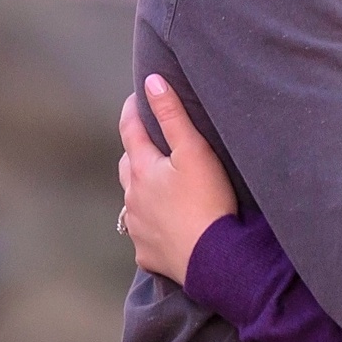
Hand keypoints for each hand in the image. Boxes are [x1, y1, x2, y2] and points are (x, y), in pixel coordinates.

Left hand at [116, 75, 238, 284]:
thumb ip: (172, 114)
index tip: (138, 96)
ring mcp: (137, 228)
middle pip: (128, 166)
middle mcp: (132, 198)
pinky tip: (167, 225)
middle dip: (137, 152)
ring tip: (162, 186)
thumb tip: (151, 81)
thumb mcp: (194, 151)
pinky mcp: (146, 253)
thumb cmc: (207, 201)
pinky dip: (152, 225)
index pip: (129, 129)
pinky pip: (144, 234)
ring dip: (143, 190)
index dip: (133, 109)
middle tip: (153, 143)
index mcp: (141, 169)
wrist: (213, 259)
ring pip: (134, 201)